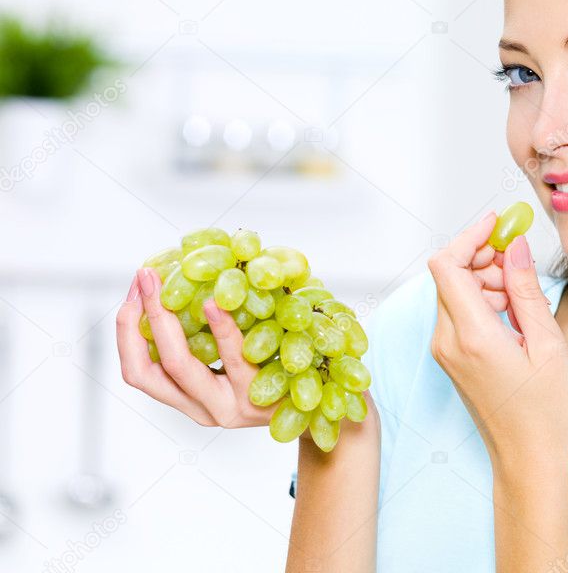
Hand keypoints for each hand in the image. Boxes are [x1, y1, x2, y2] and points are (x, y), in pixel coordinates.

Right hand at [116, 267, 274, 427]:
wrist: (321, 405)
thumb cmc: (279, 373)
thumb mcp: (239, 360)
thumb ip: (211, 337)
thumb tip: (191, 277)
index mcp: (188, 398)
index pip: (138, 370)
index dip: (127, 331)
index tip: (135, 289)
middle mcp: (199, 408)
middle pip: (145, 372)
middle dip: (137, 321)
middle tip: (143, 279)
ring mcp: (225, 408)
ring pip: (181, 366)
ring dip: (165, 322)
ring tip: (164, 286)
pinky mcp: (255, 401)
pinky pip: (233, 360)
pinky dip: (221, 330)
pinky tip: (216, 304)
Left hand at [427, 211, 567, 470]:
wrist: (530, 462)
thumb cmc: (547, 413)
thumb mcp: (548, 345)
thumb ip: (526, 291)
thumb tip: (515, 246)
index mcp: (471, 336)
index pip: (447, 265)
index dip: (470, 237)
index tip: (498, 224)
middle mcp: (448, 342)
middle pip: (449, 275)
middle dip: (482, 257)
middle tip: (519, 260)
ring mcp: (445, 352)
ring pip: (453, 292)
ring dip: (484, 279)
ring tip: (523, 295)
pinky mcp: (451, 358)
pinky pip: (459, 313)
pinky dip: (482, 300)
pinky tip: (513, 313)